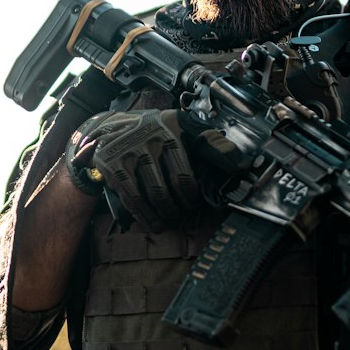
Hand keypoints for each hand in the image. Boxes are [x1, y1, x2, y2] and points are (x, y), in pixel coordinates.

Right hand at [65, 110, 201, 232]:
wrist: (110, 125)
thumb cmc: (155, 131)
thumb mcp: (184, 127)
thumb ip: (212, 143)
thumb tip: (239, 163)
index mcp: (169, 132)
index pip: (183, 172)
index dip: (191, 194)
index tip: (195, 202)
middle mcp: (147, 141)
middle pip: (166, 187)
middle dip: (178, 206)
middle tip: (184, 211)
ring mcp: (127, 154)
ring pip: (148, 196)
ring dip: (162, 213)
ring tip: (170, 219)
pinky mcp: (112, 167)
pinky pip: (131, 198)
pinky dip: (144, 216)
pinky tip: (153, 224)